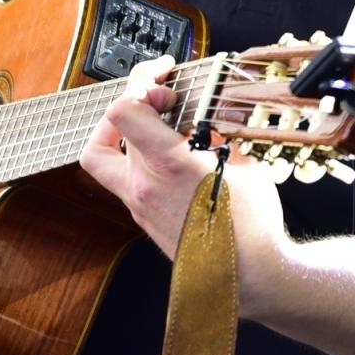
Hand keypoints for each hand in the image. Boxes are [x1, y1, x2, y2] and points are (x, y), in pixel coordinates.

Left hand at [78, 56, 289, 314]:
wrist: (245, 276)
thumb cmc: (248, 228)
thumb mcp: (242, 165)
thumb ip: (216, 138)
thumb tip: (206, 125)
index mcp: (167, 165)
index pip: (123, 110)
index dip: (141, 83)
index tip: (164, 79)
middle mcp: (143, 185)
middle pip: (111, 127)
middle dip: (135, 100)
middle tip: (162, 95)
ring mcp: (138, 205)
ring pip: (106, 155)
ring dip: (125, 130)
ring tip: (156, 121)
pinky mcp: (143, 218)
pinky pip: (125, 178)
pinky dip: (139, 157)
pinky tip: (169, 154)